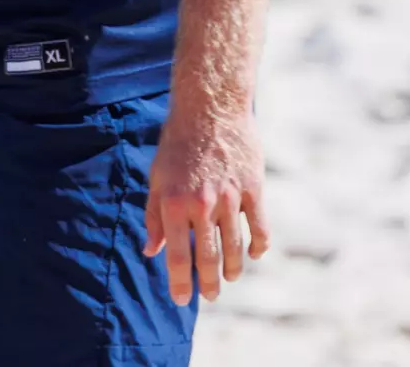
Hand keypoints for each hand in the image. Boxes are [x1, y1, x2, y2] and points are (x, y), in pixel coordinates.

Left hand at [144, 107, 269, 305]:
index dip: (179, 281)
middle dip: (208, 282)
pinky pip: (259, 227)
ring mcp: (230, 199)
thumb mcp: (156, 178)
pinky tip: (253, 254)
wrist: (209, 110)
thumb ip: (154, 216)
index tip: (181, 299)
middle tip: (209, 297)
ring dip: (233, 268)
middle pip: (209, 256)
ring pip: (235, 246)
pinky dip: (258, 245)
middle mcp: (202, 205)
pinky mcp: (253, 189)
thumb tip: (150, 250)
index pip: (177, 254)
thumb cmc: (176, 145)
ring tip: (229, 279)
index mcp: (173, 203)